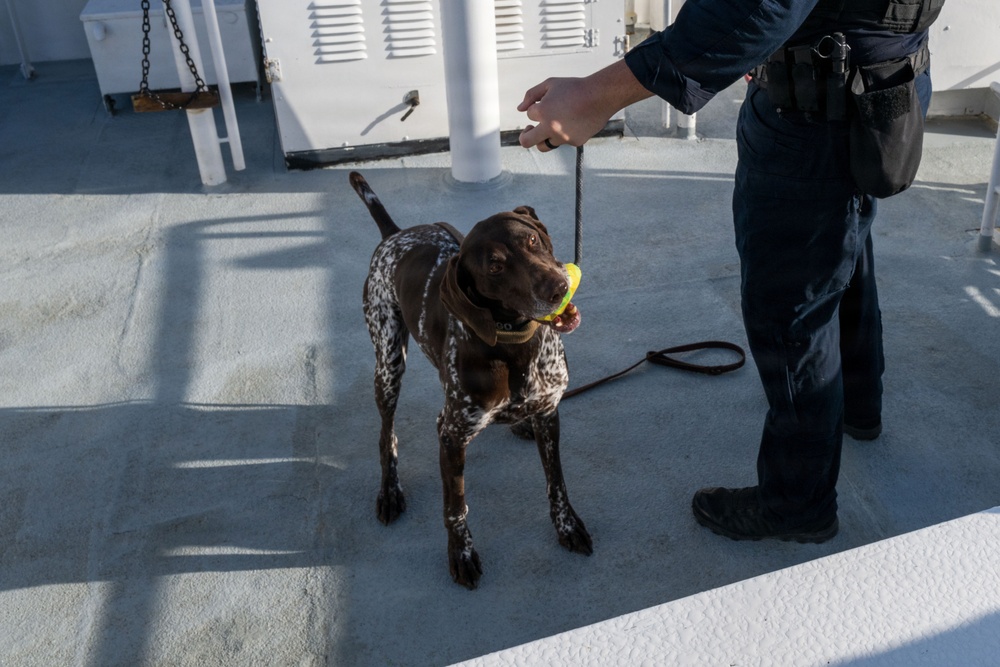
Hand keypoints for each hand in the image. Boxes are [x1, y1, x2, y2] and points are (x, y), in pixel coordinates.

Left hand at [516, 60, 652, 151]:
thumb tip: (519, 109)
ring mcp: (563, 137)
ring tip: (549, 128)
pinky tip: (573, 122)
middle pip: (526, 142)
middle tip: (528, 130)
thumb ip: (531, 95)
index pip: (529, 115)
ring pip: (543, 146)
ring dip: (542, 138)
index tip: (545, 103)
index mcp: (543, 111)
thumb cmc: (575, 88)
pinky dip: (564, 134)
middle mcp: (551, 127)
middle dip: (524, 136)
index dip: (536, 108)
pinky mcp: (574, 142)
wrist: (601, 96)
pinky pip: (562, 142)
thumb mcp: (550, 84)